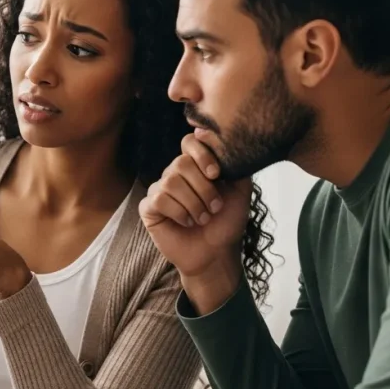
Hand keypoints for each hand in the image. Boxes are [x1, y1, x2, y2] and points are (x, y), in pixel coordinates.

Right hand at [141, 134, 251, 305]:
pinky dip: (179, 213)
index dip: (202, 154)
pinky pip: (159, 199)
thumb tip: (209, 134)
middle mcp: (175, 174)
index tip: (216, 175)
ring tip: (202, 218)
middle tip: (215, 207)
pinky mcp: (149, 208)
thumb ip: (232, 162)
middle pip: (181, 163)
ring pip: (171, 182)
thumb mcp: (240, 190)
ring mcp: (160, 190)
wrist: (217, 254)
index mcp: (195, 166)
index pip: (189, 142)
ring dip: (193, 204)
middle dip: (203, 188)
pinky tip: (186, 222)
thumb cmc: (227, 222)